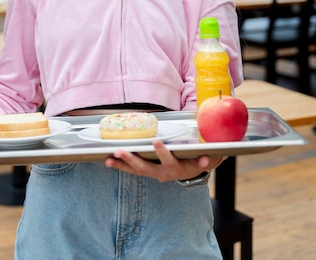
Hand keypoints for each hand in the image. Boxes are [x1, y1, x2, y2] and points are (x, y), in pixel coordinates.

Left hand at [104, 139, 223, 181]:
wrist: (195, 168)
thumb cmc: (200, 158)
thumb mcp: (208, 158)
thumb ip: (207, 159)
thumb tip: (204, 160)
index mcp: (178, 169)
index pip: (169, 161)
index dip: (163, 153)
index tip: (156, 142)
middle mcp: (164, 173)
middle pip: (146, 168)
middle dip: (132, 160)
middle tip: (120, 151)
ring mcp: (154, 173)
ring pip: (136, 170)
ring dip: (121, 165)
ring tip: (107, 159)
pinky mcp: (148, 170)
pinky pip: (133, 169)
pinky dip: (121, 165)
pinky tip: (108, 160)